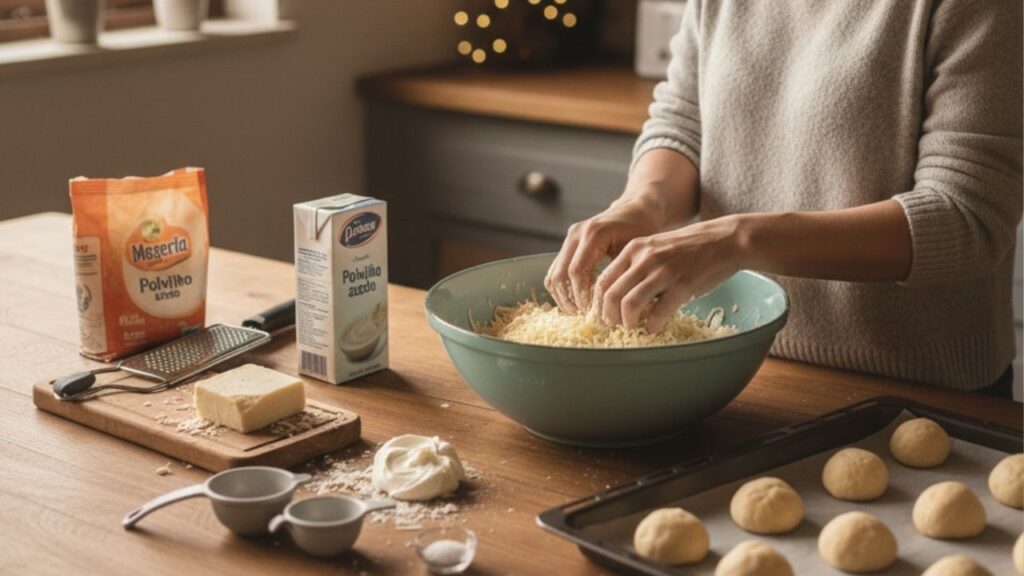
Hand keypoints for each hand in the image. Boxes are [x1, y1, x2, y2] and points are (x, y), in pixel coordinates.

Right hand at [545, 198, 662, 312]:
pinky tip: (577, 300)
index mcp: (593, 234)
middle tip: (584, 316)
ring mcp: (569, 237)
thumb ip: (623, 273)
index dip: (581, 296)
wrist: (637, 209)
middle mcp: (576, 233)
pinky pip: (556, 270)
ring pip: (553, 274)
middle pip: (560, 274)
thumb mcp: (636, 250)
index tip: (592, 312)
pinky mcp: (568, 243)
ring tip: (579, 312)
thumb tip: (618, 305)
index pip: (576, 272)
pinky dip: (562, 288)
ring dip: (563, 296)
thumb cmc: (642, 230)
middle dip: (570, 299)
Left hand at [591, 216, 741, 331]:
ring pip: (629, 304)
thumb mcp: (656, 248)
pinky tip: (654, 327)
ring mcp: (663, 271)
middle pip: (610, 294)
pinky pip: (658, 312)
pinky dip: (652, 325)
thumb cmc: (689, 248)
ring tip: (632, 328)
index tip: (602, 315)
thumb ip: (637, 266)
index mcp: (633, 249)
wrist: (725, 240)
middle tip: (613, 327)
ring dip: (627, 322)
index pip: (602, 280)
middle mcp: (644, 258)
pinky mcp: (682, 285)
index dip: (597, 303)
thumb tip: (619, 297)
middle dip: (608, 317)